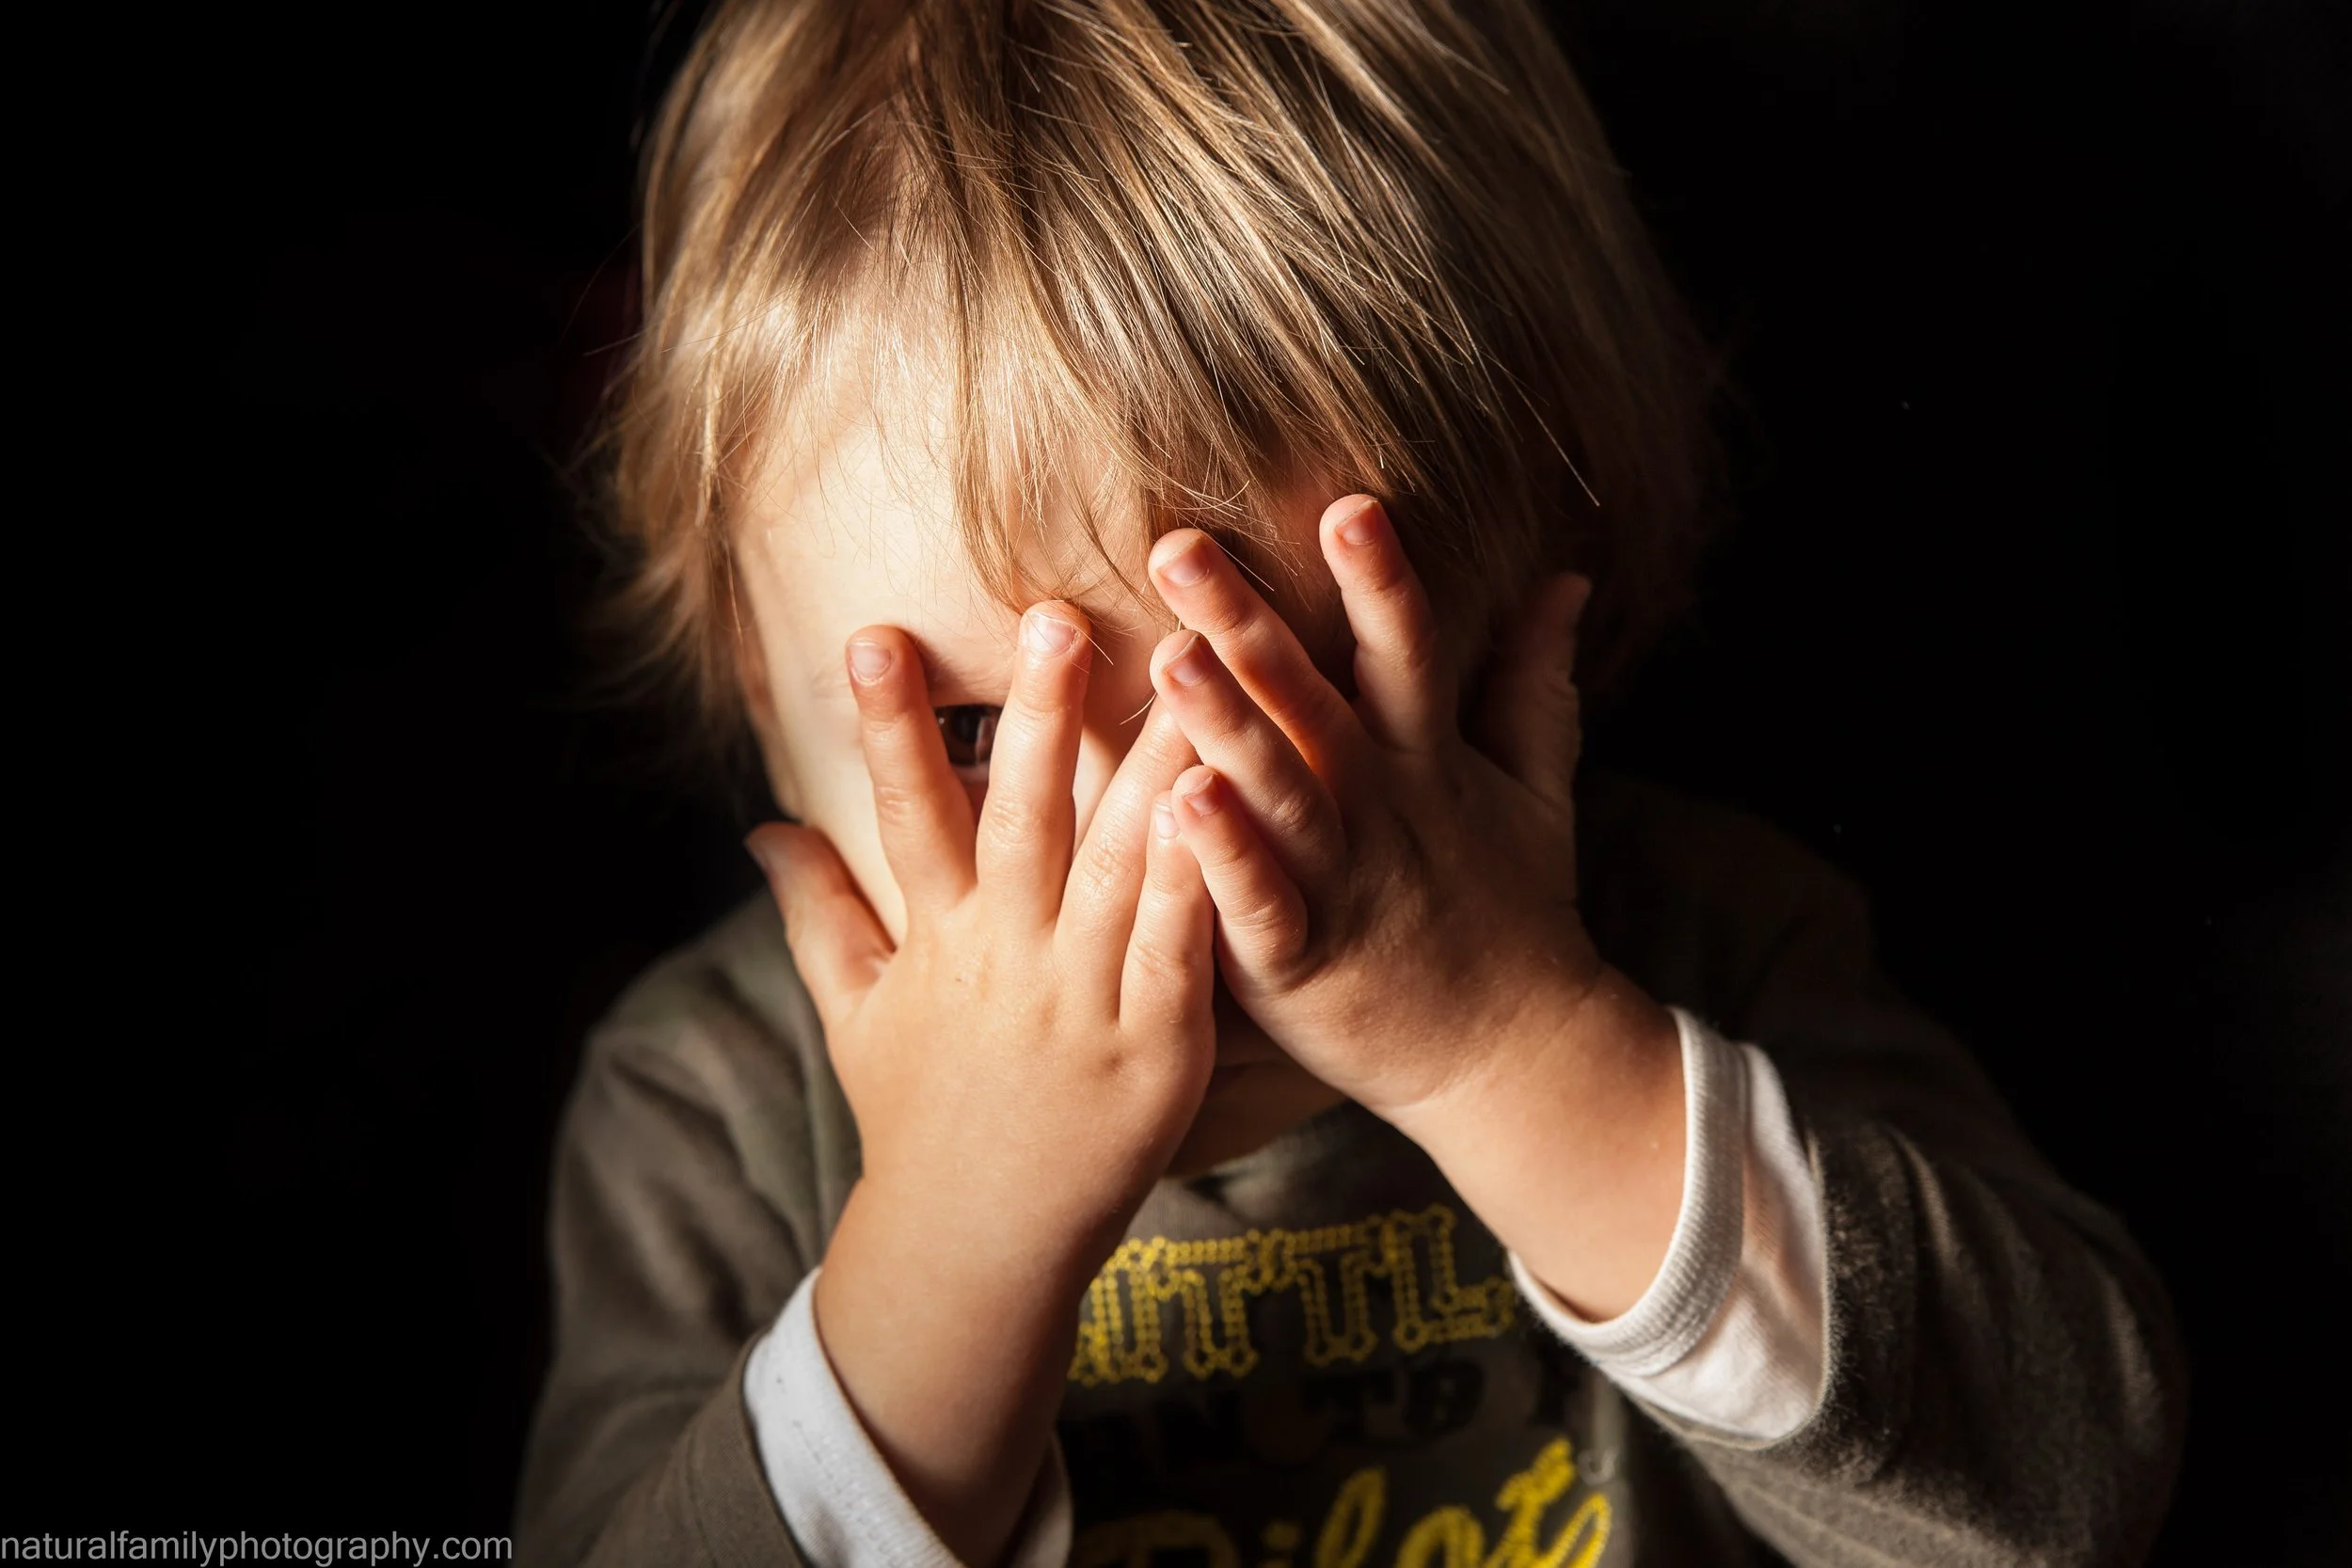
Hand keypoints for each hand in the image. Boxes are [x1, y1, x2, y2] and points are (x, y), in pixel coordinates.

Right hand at [747, 602, 1211, 1564]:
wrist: (977, 1245)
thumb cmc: (919, 1118)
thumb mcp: (851, 1015)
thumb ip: (814, 912)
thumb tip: (758, 825)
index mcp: (935, 940)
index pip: (903, 814)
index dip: (887, 726)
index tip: (874, 635)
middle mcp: (1005, 960)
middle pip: (1021, 822)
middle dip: (1036, 720)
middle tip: (1057, 617)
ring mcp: (1082, 1003)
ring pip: (1116, 866)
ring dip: (1146, 769)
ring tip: (1181, 679)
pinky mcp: (1155, 1047)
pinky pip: (1179, 948)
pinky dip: (1195, 881)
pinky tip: (1221, 810)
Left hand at [1144, 496, 1686, 1317]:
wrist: (1516, 1056)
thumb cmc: (1512, 911)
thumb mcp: (1537, 786)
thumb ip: (1535, 677)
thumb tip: (1564, 575)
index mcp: (1425, 759)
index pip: (1405, 650)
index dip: (1379, 577)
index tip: (1347, 501)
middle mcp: (1379, 808)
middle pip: (1312, 702)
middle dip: (1248, 622)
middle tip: (1180, 547)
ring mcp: (1341, 885)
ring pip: (1276, 792)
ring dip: (1223, 724)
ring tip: (1169, 655)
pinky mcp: (1302, 963)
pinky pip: (1257, 905)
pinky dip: (1223, 857)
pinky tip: (1177, 802)